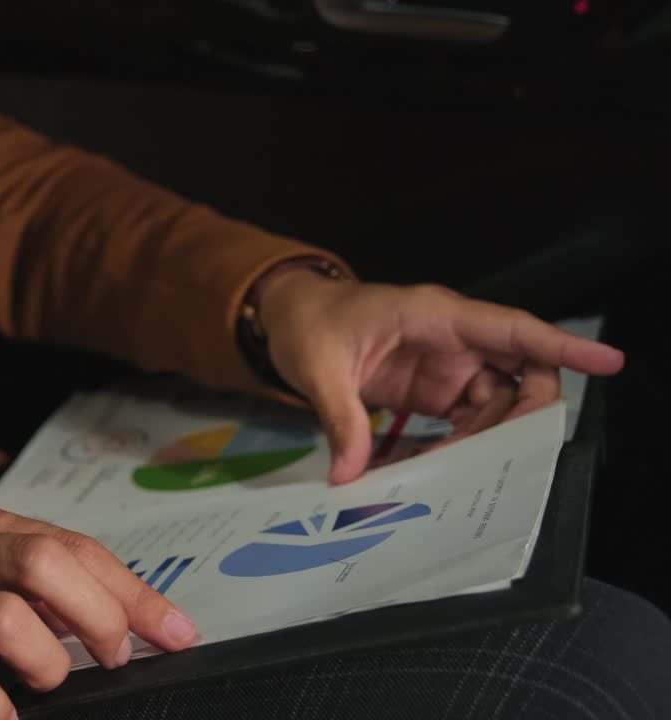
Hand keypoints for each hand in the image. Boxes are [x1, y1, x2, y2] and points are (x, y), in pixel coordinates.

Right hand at [0, 498, 199, 719]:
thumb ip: (25, 583)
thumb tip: (115, 615)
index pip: (72, 545)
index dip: (135, 591)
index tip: (176, 632)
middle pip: (44, 563)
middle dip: (100, 615)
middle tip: (113, 656)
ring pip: (0, 615)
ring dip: (44, 658)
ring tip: (47, 682)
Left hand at [253, 268, 623, 484]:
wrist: (290, 320)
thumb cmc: (309, 325)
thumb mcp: (318, 368)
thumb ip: (339, 418)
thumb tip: (349, 474)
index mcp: (435, 316)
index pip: (512, 329)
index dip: (561, 345)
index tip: (608, 362)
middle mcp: (453, 340)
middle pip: (519, 374)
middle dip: (522, 416)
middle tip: (501, 456)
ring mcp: (447, 368)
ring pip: (496, 406)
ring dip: (486, 442)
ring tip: (452, 474)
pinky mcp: (434, 391)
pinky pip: (468, 421)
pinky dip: (462, 446)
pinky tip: (442, 471)